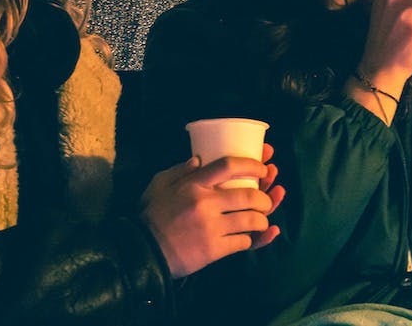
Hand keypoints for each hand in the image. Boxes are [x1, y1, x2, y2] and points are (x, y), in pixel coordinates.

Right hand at [140, 153, 281, 278]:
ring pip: (251, 220)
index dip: (252, 164)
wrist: (144, 251)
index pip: (229, 165)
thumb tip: (199, 160)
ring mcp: (211, 227)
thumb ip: (179, 170)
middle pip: (249, 196)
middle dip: (266, 198)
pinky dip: (251, 239)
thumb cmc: (152, 215)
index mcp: (194, 184)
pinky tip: (250, 237)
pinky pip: (243, 242)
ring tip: (262, 221)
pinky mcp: (214, 250)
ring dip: (262, 220)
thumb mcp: (159, 184)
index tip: (263, 167)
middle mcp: (205, 203)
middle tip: (267, 201)